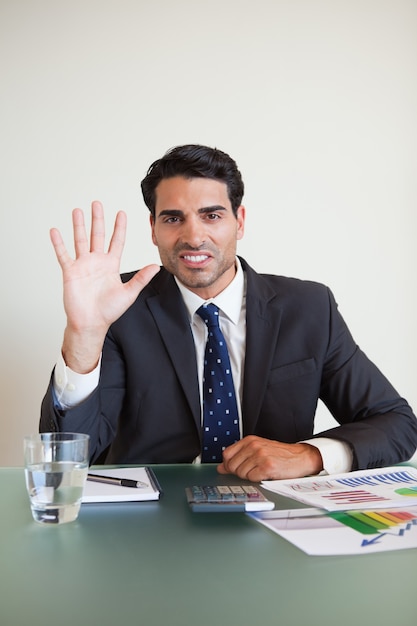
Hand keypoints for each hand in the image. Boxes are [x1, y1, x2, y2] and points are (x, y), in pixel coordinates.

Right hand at [50, 201, 159, 372]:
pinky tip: (55, 231)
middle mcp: (97, 262)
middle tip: (97, 203)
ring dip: (78, 225)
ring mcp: (83, 265)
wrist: (91, 323)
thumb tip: (155, 267)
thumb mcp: (129, 293)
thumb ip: (141, 278)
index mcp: (111, 265)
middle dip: (97, 219)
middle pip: (97, 235)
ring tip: (78, 210)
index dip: (119, 227)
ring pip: (80, 240)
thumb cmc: (109, 311)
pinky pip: (63, 254)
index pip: (116, 241)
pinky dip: (58, 243)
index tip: (121, 212)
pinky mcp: (70, 272)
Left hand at [217, 435, 322, 481]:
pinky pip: (252, 478)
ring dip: (250, 476)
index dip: (229, 465)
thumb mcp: (258, 450)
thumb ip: (239, 456)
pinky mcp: (267, 467)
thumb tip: (221, 467)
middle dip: (239, 472)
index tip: (236, 468)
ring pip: (241, 473)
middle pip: (232, 465)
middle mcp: (254, 446)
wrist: (300, 457)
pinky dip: (257, 479)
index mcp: (250, 440)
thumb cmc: (279, 454)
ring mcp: (260, 456)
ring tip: (260, 471)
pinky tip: (265, 474)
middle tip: (251, 470)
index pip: (226, 454)